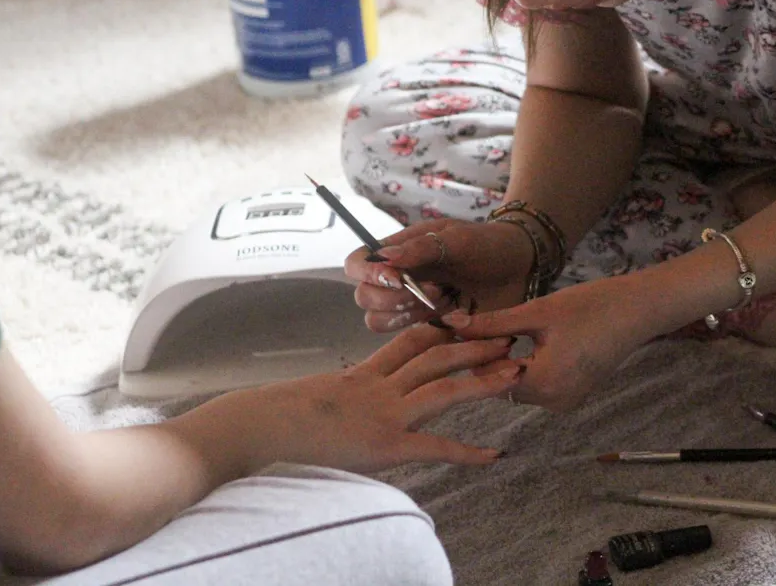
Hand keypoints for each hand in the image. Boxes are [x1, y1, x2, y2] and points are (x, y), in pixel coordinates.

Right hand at [240, 324, 523, 472]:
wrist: (259, 427)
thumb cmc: (277, 416)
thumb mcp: (318, 396)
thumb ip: (343, 393)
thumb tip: (347, 399)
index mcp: (364, 373)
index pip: (411, 341)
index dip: (443, 329)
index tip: (469, 321)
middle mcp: (380, 387)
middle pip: (436, 355)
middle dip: (474, 344)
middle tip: (509, 335)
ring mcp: (385, 413)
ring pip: (443, 388)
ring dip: (483, 381)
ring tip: (517, 373)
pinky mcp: (385, 444)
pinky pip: (435, 446)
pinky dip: (468, 451)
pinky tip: (495, 453)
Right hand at [344, 219, 533, 332]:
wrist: (520, 269)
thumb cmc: (487, 244)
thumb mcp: (457, 239)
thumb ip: (421, 249)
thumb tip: (384, 258)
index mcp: (396, 253)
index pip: (357, 264)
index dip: (367, 273)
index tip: (397, 277)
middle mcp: (396, 281)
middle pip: (364, 298)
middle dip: (394, 298)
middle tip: (435, 290)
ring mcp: (409, 307)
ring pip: (379, 322)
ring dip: (409, 315)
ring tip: (447, 301)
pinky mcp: (428, 330)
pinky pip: (408, 341)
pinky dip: (429, 332)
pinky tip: (458, 318)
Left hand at [440, 277, 651, 411]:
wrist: (638, 310)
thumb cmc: (590, 305)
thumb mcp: (536, 312)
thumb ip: (492, 323)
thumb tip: (451, 324)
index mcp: (544, 383)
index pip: (488, 377)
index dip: (471, 352)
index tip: (453, 330)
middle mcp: (554, 401)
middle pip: (501, 383)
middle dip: (486, 356)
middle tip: (469, 326)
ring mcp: (565, 401)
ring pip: (516, 384)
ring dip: (504, 360)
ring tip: (493, 330)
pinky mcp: (572, 394)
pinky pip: (535, 383)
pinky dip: (523, 364)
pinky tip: (519, 340)